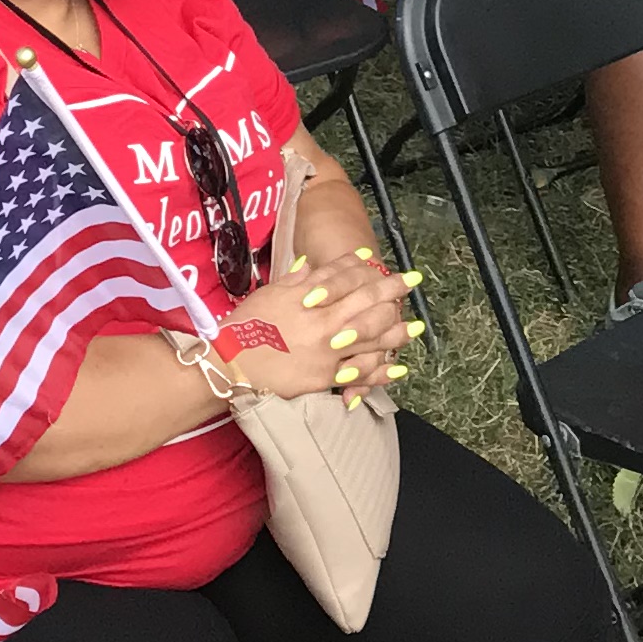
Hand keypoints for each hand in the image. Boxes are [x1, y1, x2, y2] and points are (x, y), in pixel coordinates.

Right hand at [203, 245, 412, 396]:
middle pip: (367, 303)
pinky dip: (380, 372)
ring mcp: (327, 352)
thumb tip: (315, 264)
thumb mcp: (272, 294)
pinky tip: (396, 369)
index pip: (348, 279)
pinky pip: (359, 374)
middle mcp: (324, 323)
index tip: (385, 265)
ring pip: (371, 339)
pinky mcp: (323, 377)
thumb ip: (299, 280)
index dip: (370, 270)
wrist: (228, 364)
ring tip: (414, 327)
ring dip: (396, 332)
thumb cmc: (246, 326)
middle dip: (392, 291)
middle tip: (411, 283)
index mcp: (310, 300)